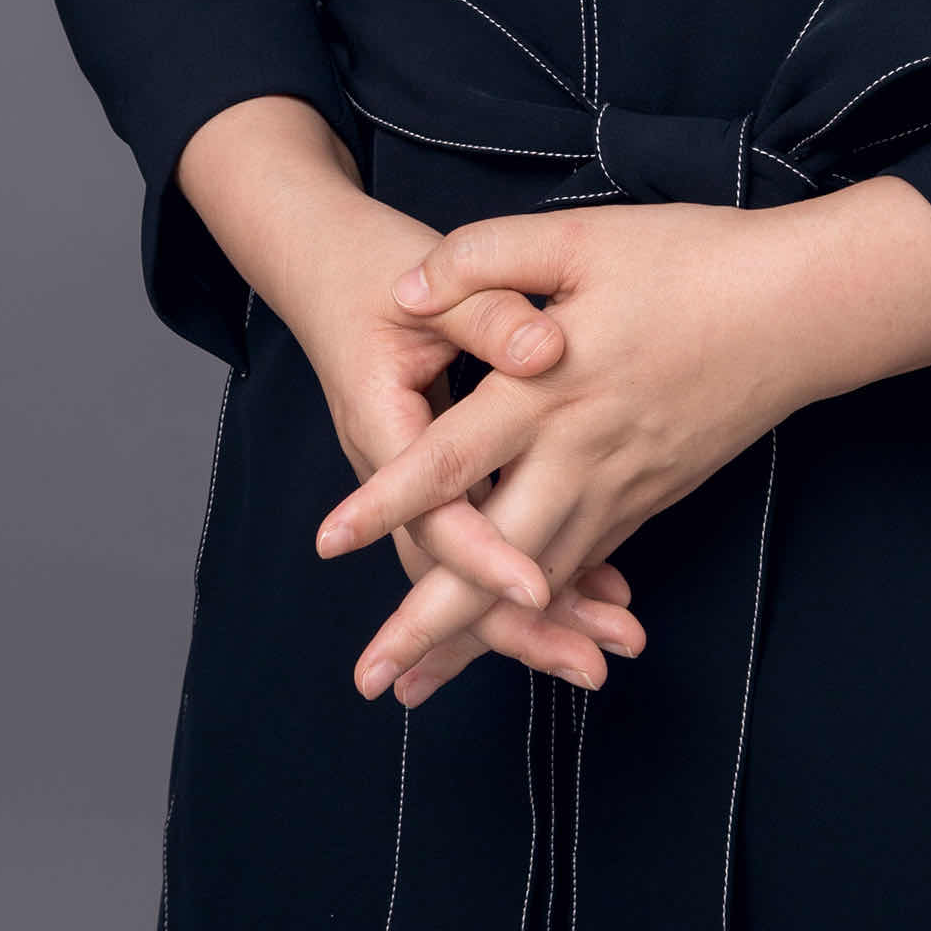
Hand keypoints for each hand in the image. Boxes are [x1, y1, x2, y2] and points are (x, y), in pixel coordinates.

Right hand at [174, 95, 645, 692]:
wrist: (324, 264)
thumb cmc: (376, 268)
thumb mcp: (426, 276)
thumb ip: (487, 312)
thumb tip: (546, 349)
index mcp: (385, 424)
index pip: (433, 512)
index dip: (485, 555)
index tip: (540, 588)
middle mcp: (394, 471)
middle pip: (451, 571)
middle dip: (517, 626)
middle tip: (592, 667)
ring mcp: (414, 483)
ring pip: (470, 568)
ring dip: (533, 615)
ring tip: (605, 653)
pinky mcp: (443, 477)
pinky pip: (486, 538)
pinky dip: (537, 569)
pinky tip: (597, 597)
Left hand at [317, 174, 930, 706]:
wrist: (803, 310)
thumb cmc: (692, 261)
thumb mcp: (582, 238)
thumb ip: (486, 259)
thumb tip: (407, 291)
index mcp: (550, 390)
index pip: (452, 459)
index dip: (387, 501)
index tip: (326, 544)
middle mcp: (581, 455)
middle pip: (494, 560)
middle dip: (428, 625)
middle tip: (370, 683)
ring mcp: (623, 486)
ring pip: (541, 581)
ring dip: (481, 640)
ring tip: (421, 684)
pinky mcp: (650, 495)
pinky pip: (587, 566)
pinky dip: (545, 611)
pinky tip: (515, 636)